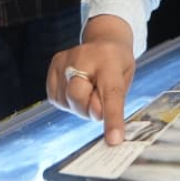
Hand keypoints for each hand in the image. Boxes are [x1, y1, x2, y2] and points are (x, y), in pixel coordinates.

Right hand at [46, 15, 135, 144]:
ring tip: (89, 88)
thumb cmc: (117, 64)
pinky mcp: (54, 65)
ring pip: (67, 101)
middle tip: (98, 101)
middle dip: (88, 109)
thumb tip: (96, 116)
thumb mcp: (125, 79)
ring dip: (80, 105)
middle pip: (78, 97)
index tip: (114, 140)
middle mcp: (83, 57)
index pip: (111, 94)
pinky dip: (68, 101)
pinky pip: (56, 99)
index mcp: (109, 61)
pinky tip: (77, 87)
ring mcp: (65, 60)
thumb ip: (113, 100)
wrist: (104, 40)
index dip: (112, 119)